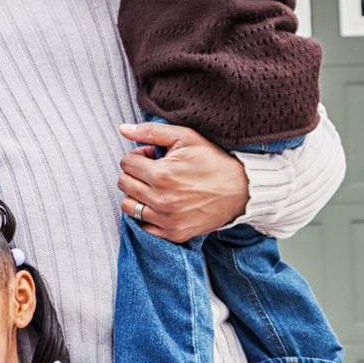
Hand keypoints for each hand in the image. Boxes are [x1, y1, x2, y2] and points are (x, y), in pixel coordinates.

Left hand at [116, 122, 249, 242]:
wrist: (241, 190)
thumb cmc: (212, 160)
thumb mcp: (185, 137)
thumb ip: (151, 131)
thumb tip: (122, 129)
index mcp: (161, 174)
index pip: (126, 163)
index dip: (138, 155)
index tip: (153, 156)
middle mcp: (161, 200)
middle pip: (124, 183)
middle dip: (135, 173)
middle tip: (154, 170)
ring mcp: (166, 220)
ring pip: (128, 206)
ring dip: (136, 194)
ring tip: (155, 187)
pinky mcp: (173, 233)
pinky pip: (143, 225)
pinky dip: (147, 214)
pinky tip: (161, 203)